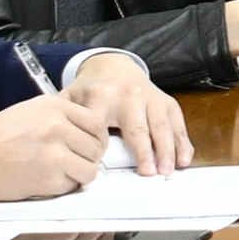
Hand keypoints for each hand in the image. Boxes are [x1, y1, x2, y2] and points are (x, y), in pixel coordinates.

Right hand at [0, 85, 106, 203]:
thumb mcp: (29, 111)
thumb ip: (59, 116)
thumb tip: (87, 130)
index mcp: (54, 107)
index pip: (96, 122)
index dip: (96, 137)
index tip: (89, 145)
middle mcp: (58, 127)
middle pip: (96, 147)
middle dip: (88, 157)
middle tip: (75, 161)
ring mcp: (55, 154)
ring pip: (90, 169)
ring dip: (80, 174)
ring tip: (63, 173)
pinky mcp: (49, 179)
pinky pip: (72, 186)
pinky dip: (64, 186)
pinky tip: (47, 180)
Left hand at [56, 48, 190, 173]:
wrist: (114, 66)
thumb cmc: (92, 89)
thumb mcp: (71, 97)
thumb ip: (63, 117)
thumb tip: (54, 141)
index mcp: (102, 96)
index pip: (101, 125)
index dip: (102, 147)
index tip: (103, 166)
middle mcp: (129, 95)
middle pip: (138, 127)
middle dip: (145, 151)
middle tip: (148, 173)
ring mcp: (150, 97)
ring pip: (161, 125)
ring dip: (167, 149)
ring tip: (168, 170)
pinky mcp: (165, 101)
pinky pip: (177, 122)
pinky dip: (182, 141)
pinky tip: (184, 159)